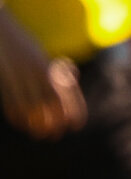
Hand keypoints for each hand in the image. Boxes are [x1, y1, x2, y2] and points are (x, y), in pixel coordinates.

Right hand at [0, 12, 85, 137]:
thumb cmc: (21, 42)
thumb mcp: (41, 52)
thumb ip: (56, 65)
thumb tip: (72, 74)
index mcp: (49, 67)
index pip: (68, 94)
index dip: (74, 111)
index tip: (75, 126)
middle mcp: (37, 71)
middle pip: (52, 103)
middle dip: (55, 122)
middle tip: (55, 136)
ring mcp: (20, 75)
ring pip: (31, 106)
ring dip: (36, 124)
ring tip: (38, 135)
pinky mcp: (4, 79)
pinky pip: (11, 101)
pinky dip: (16, 115)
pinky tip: (20, 124)